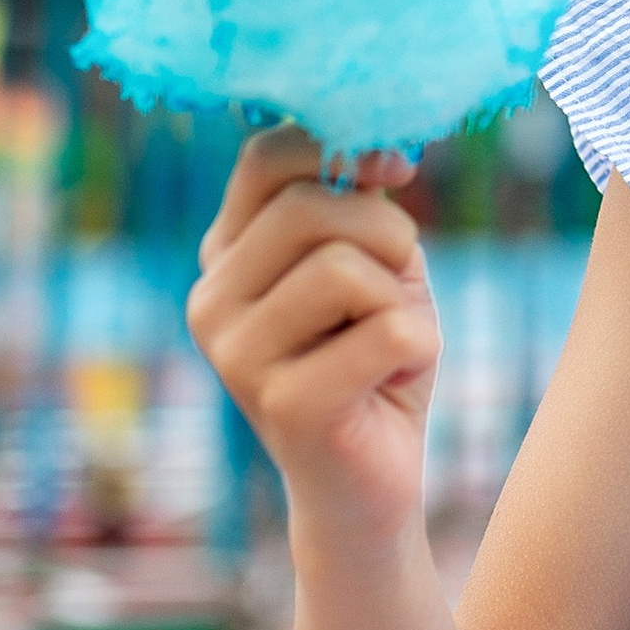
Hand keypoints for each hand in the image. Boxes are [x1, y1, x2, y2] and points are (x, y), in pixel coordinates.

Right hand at [187, 125, 439, 545]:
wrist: (371, 482)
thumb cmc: (375, 358)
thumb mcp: (372, 262)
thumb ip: (361, 201)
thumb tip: (378, 148)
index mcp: (225, 255)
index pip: (267, 157)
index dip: (342, 147)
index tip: (397, 172)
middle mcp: (211, 300)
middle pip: (309, 206)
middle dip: (384, 231)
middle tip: (398, 282)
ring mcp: (234, 354)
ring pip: (343, 266)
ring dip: (397, 297)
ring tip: (389, 340)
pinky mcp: (282, 403)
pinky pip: (385, 329)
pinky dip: (418, 346)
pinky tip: (393, 379)